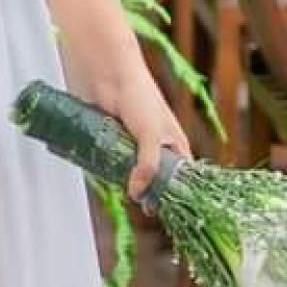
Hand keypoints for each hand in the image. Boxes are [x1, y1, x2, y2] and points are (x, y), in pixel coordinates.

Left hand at [88, 58, 190, 207]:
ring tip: (124, 192)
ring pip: (131, 174)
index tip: (169, 213)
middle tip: (144, 207)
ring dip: (127, 183)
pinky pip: (111, 164)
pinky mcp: (111, 142)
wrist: (107, 73)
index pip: (182, 178)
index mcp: (175, 144)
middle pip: (156, 180)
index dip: (177, 194)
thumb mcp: (150, 134)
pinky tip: (104, 178)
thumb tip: (137, 195)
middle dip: (150, 192)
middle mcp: (156, 147)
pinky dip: (109, 172)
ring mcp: (132, 146)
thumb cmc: (139, 96)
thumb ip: (147, 166)